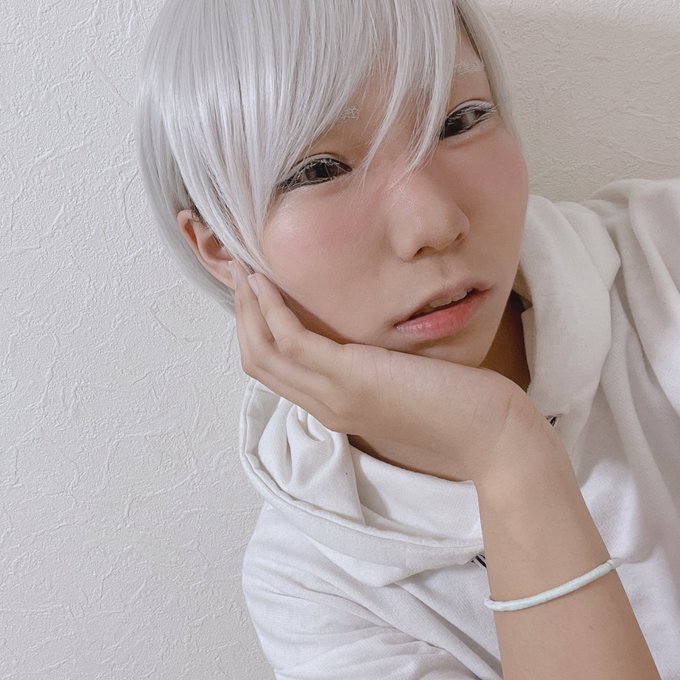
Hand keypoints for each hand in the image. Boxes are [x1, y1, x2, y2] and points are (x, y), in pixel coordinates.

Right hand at [231, 261, 564, 484]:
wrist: (492, 437)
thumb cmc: (460, 410)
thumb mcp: (404, 389)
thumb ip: (375, 373)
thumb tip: (366, 345)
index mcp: (336, 409)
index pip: (276, 373)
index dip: (256, 332)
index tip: (254, 296)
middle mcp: (325, 406)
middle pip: (259, 362)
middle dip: (242, 316)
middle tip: (238, 276)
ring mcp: (334, 395)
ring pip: (264, 352)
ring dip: (248, 308)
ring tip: (244, 272)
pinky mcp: (351, 378)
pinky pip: (292, 341)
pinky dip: (272, 311)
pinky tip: (268, 284)